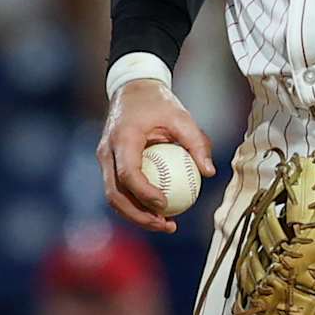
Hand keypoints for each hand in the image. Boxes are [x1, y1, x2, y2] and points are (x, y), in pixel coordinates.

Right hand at [97, 80, 215, 233]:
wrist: (132, 89)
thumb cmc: (159, 103)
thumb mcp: (181, 116)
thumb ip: (196, 142)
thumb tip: (209, 172)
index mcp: (123, 138)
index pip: (129, 173)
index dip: (145, 194)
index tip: (166, 205)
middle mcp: (107, 151)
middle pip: (115, 194)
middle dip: (139, 216)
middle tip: (167, 225)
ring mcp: (104, 159)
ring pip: (114, 197)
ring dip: (136, 215)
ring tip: (165, 224)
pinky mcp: (108, 164)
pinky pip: (119, 190)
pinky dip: (135, 204)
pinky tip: (158, 211)